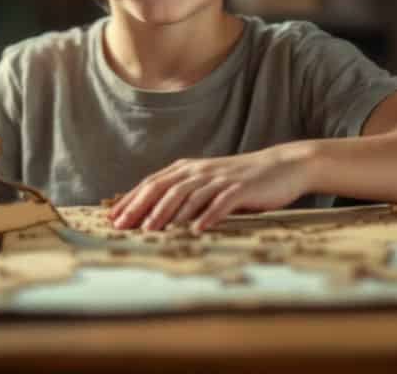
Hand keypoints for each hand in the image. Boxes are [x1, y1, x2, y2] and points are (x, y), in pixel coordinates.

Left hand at [108, 144, 315, 232]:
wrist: (283, 166)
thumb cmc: (243, 181)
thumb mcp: (210, 183)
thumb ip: (186, 194)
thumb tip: (156, 214)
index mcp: (189, 169)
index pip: (152, 183)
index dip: (131, 199)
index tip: (113, 217)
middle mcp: (201, 171)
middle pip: (164, 187)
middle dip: (140, 207)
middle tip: (123, 226)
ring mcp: (220, 179)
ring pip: (188, 195)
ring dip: (168, 213)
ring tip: (151, 230)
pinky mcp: (241, 189)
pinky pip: (221, 203)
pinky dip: (208, 216)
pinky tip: (197, 230)